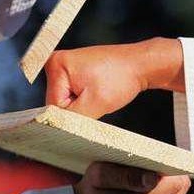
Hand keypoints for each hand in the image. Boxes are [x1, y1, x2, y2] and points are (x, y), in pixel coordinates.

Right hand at [45, 37, 184, 118]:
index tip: (89, 107)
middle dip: (77, 108)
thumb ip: (71, 120)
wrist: (140, 65)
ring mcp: (65, 66)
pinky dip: (85, 99)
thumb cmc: (122, 76)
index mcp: (56, 65)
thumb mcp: (95, 104)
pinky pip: (72, 95)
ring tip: (98, 94)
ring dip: (81, 105)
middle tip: (96, 99)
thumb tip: (58, 131)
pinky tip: (97, 92)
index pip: (52, 106)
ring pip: (65, 101)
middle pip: (57, 103)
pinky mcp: (73, 72)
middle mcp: (56, 62)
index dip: (72, 113)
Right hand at [73, 163, 190, 193]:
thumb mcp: (98, 174)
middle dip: (167, 173)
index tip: (153, 160)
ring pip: (180, 192)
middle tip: (145, 168)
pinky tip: (145, 190)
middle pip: (180, 186)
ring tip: (142, 179)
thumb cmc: (93, 189)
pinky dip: (164, 190)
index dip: (167, 166)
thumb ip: (124, 175)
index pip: (173, 183)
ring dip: (166, 181)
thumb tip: (154, 178)